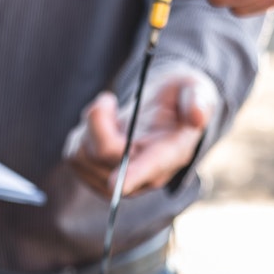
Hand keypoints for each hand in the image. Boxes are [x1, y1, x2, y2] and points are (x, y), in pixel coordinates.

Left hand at [64, 67, 217, 197]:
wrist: (166, 110)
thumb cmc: (183, 98)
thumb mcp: (197, 91)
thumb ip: (199, 101)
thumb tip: (198, 116)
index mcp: (171, 154)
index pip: (150, 169)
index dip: (134, 175)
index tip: (116, 182)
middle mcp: (144, 174)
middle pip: (106, 156)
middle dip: (98, 123)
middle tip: (107, 99)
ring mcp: (119, 178)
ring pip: (85, 156)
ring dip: (90, 126)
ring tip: (109, 110)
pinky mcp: (95, 174)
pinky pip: (74, 156)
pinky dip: (81, 134)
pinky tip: (99, 125)